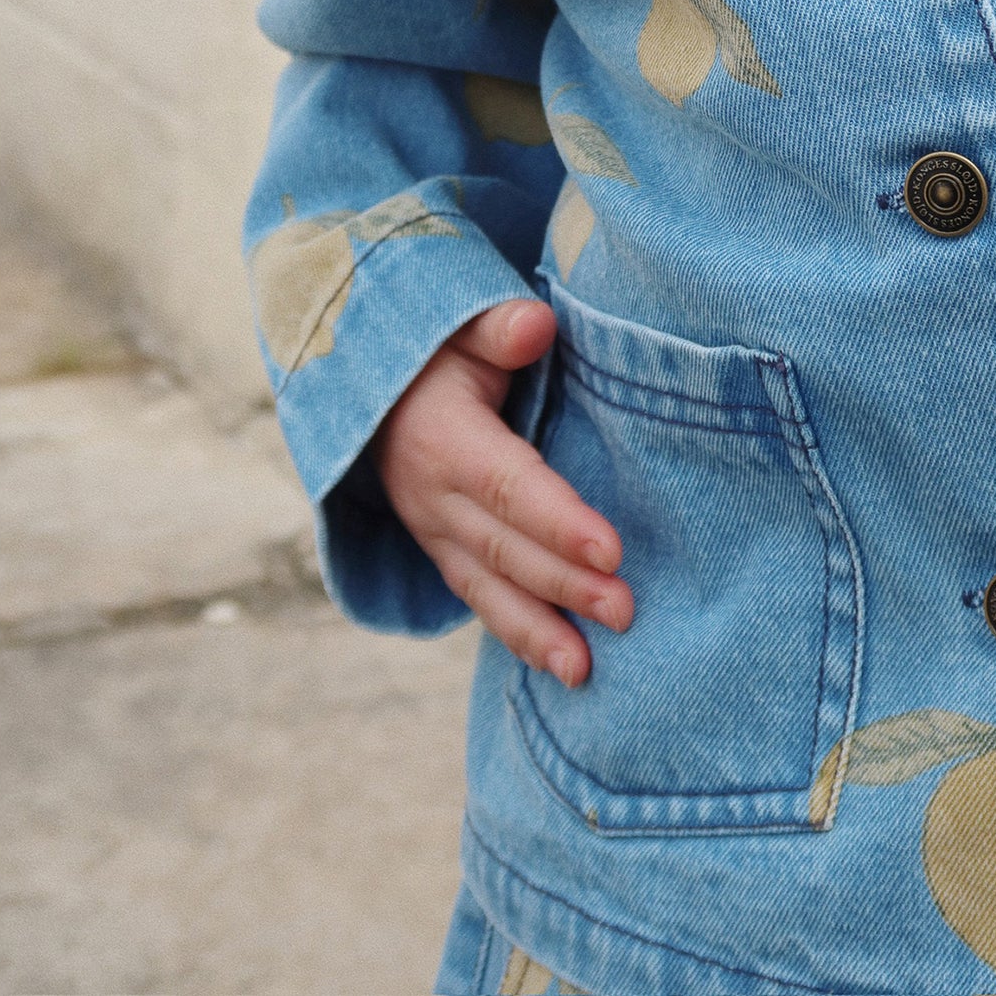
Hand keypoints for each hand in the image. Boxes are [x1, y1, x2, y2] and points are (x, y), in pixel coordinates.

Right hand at [372, 299, 632, 685]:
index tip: (610, 550)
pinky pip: (480, 598)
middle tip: (625, 611)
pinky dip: (518, 635)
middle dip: (563, 585)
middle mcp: (431, 494)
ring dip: (537, 632)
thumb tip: (535, 324)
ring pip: (487, 589)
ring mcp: (433, 531)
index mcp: (442, 436)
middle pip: (503, 546)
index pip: (506, 484)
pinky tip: (564, 666)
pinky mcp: (444, 552)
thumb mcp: (457, 327)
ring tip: (586, 671)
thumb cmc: (436, 352)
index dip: (556, 520)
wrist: (371, 389)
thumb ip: (497, 328)